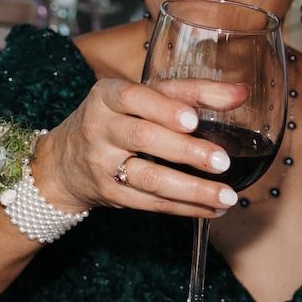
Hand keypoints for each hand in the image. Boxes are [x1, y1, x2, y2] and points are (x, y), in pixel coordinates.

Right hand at [34, 76, 249, 216]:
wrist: (62, 162)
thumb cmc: (113, 121)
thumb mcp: (138, 99)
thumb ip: (187, 93)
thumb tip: (240, 94)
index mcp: (107, 96)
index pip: (135, 96)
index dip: (164, 108)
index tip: (193, 119)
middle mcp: (99, 127)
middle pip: (143, 137)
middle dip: (186, 150)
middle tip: (222, 161)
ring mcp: (101, 163)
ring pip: (149, 177)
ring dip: (191, 189)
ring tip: (227, 196)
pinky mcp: (110, 193)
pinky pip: (150, 203)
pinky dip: (185, 207)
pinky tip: (212, 208)